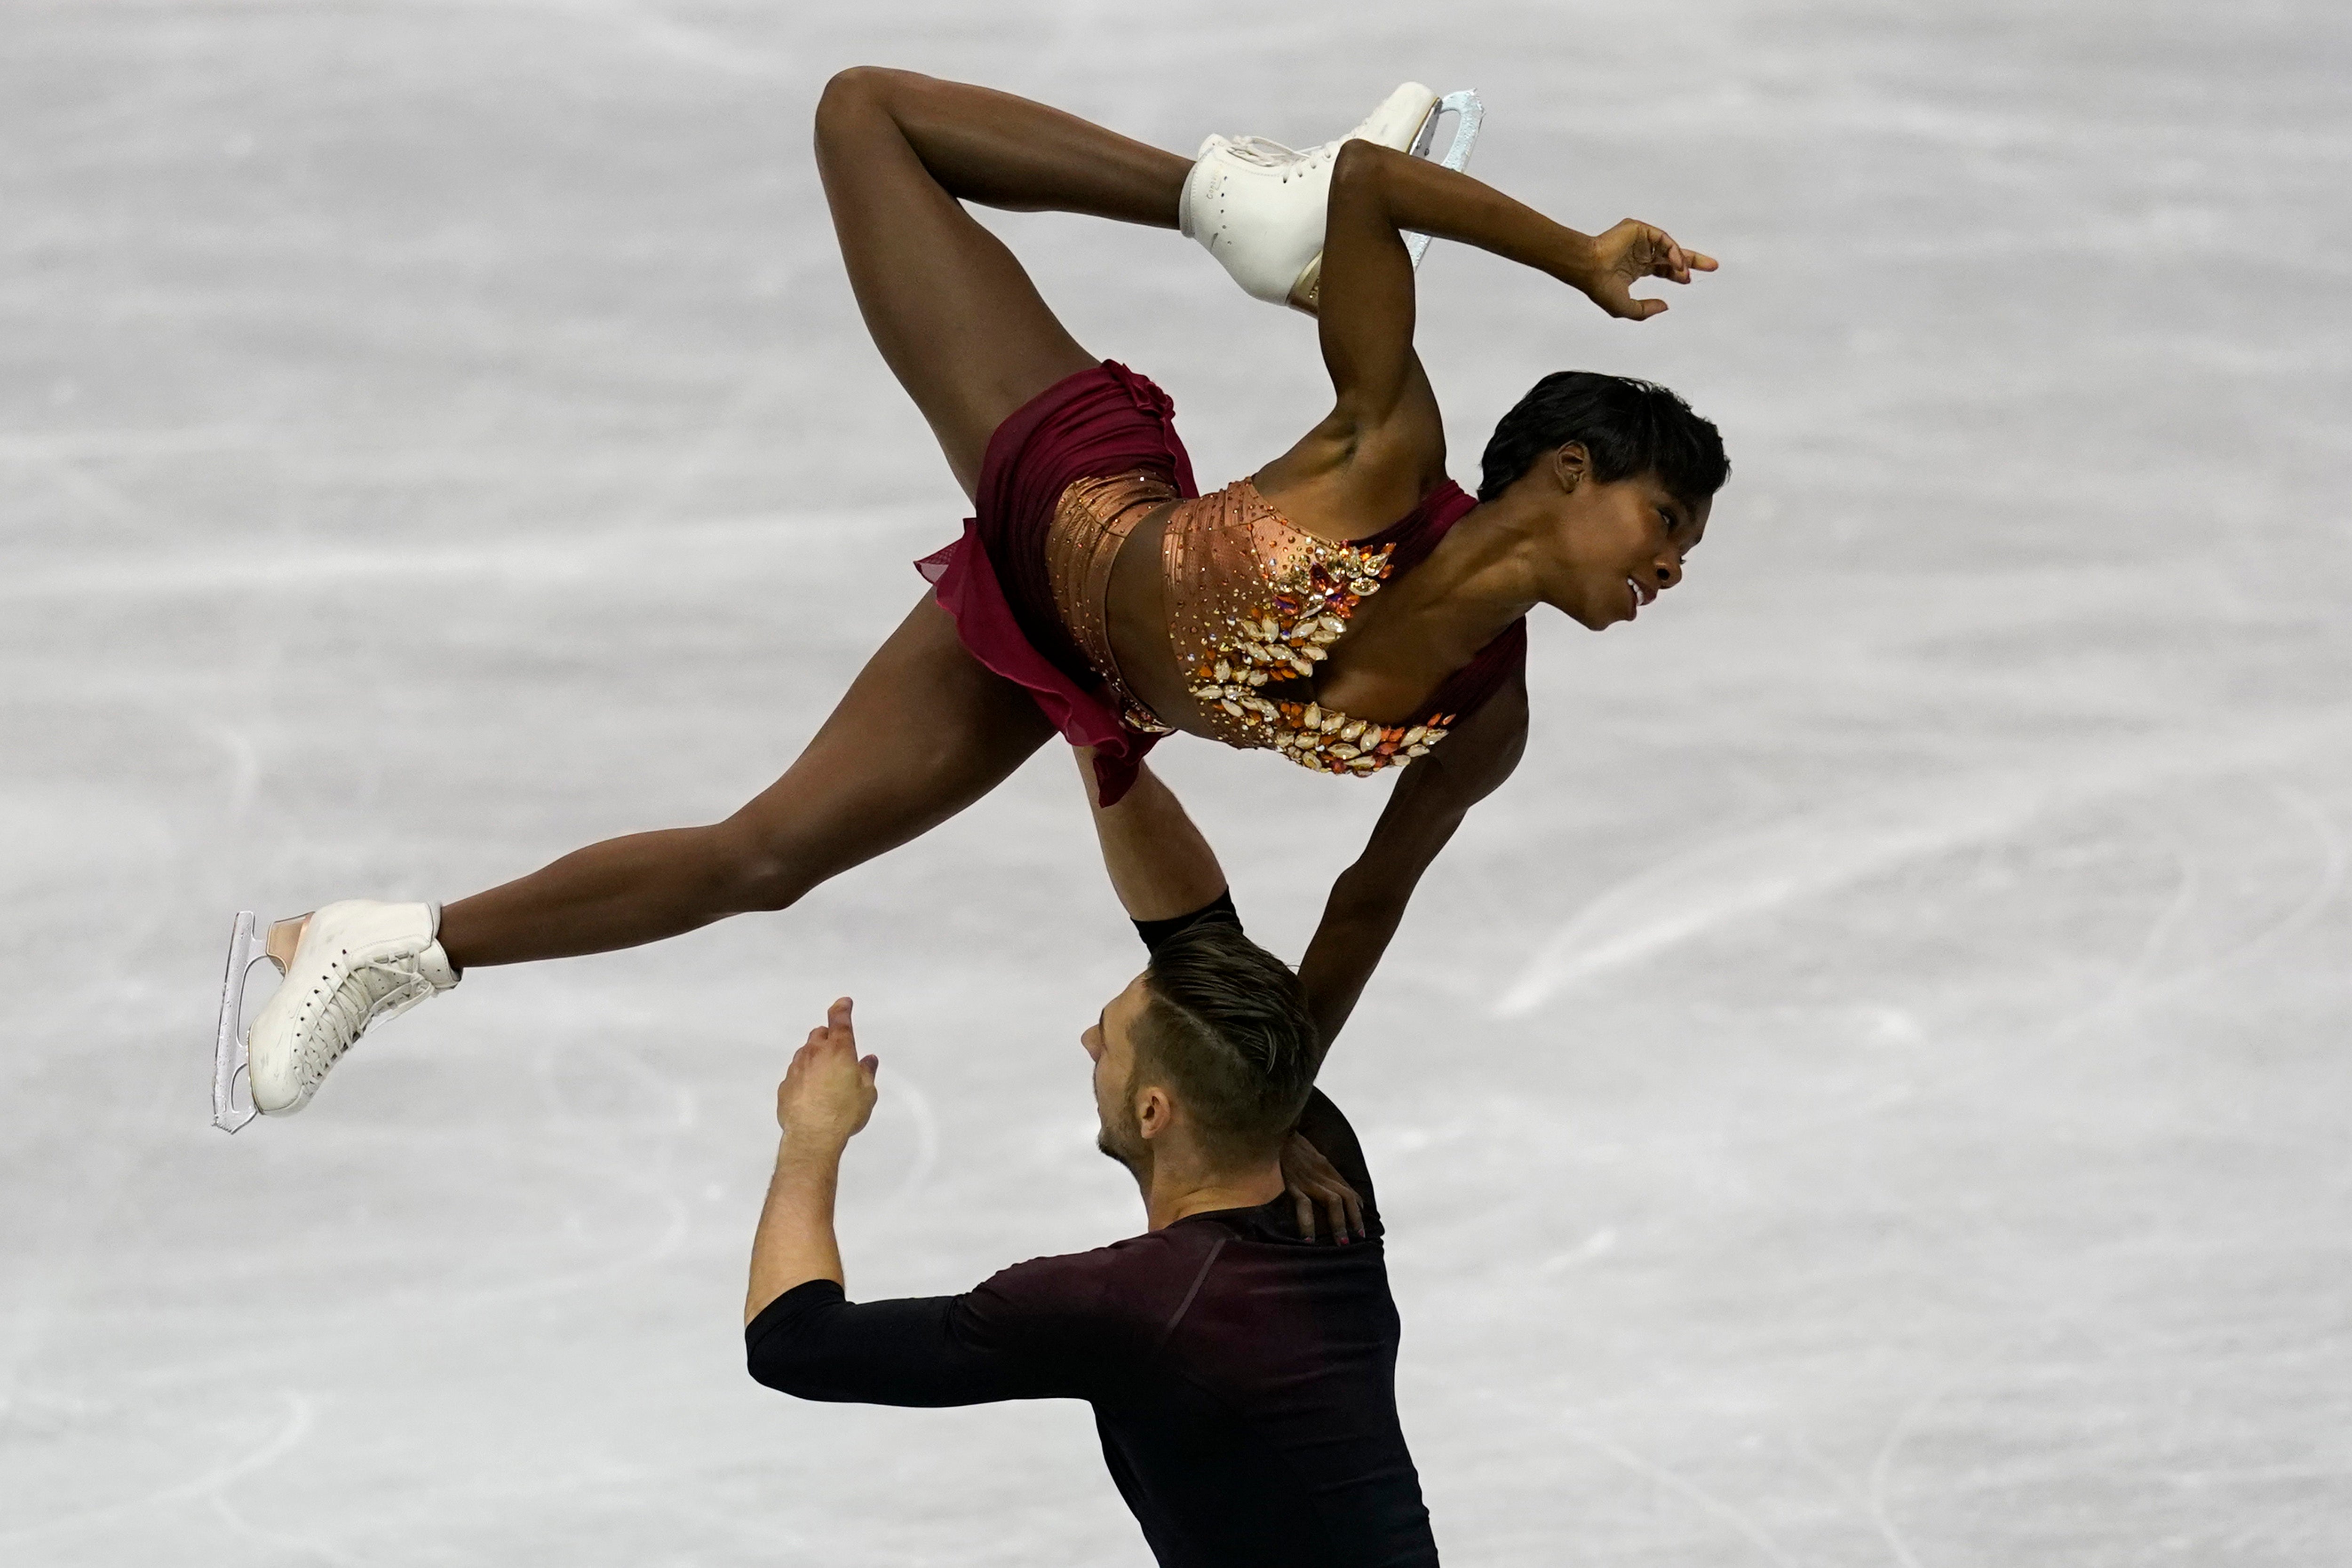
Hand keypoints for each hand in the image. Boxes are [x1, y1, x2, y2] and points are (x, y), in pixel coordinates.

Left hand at [776, 997, 878, 1151]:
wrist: (812, 1136)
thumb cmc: (843, 1113)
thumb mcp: (867, 1094)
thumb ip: (867, 1073)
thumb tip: (868, 1061)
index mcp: (838, 1050)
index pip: (839, 1020)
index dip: (842, 1008)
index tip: (843, 1003)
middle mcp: (815, 1054)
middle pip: (819, 1034)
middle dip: (828, 1037)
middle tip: (838, 1052)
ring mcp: (796, 1068)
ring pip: (805, 1053)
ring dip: (815, 1057)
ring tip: (826, 1077)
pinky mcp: (785, 1085)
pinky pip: (795, 1073)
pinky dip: (804, 1076)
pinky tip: (812, 1092)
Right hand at [1281, 1130, 1364, 1243]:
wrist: (1274, 1131)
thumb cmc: (1288, 1144)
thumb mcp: (1310, 1155)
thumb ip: (1319, 1170)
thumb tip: (1326, 1184)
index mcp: (1325, 1167)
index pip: (1347, 1189)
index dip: (1356, 1207)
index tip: (1360, 1223)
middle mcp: (1322, 1174)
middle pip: (1346, 1197)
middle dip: (1354, 1219)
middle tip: (1359, 1237)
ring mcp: (1309, 1179)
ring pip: (1333, 1202)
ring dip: (1339, 1223)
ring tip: (1342, 1243)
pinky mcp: (1293, 1183)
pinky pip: (1304, 1205)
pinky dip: (1308, 1224)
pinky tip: (1309, 1239)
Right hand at [1568, 218, 1716, 320]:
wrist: (1587, 268)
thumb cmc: (1599, 287)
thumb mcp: (1626, 308)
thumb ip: (1646, 310)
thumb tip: (1666, 306)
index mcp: (1636, 268)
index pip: (1664, 269)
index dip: (1678, 274)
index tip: (1688, 281)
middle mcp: (1640, 253)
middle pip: (1672, 255)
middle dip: (1693, 261)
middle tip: (1713, 265)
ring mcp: (1640, 240)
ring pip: (1669, 247)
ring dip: (1681, 260)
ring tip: (1686, 274)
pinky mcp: (1639, 229)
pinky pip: (1663, 239)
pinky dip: (1672, 250)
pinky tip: (1676, 263)